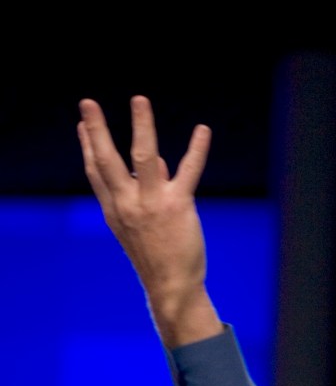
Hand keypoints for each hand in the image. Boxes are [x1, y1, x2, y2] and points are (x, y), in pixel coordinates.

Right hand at [78, 95, 221, 345]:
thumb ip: (145, 191)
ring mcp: (151, 203)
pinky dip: (197, 149)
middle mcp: (127, 203)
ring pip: (143, 156)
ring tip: (139, 100)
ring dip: (141, 125)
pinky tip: (203, 130)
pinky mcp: (177, 205)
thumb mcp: (141, 225)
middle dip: (95, 129)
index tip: (82, 123)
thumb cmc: (158, 255)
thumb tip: (159, 161)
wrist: (170, 285)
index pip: (96, 172)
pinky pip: (188, 171)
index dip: (87, 146)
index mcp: (115, 209)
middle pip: (106, 160)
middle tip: (87, 102)